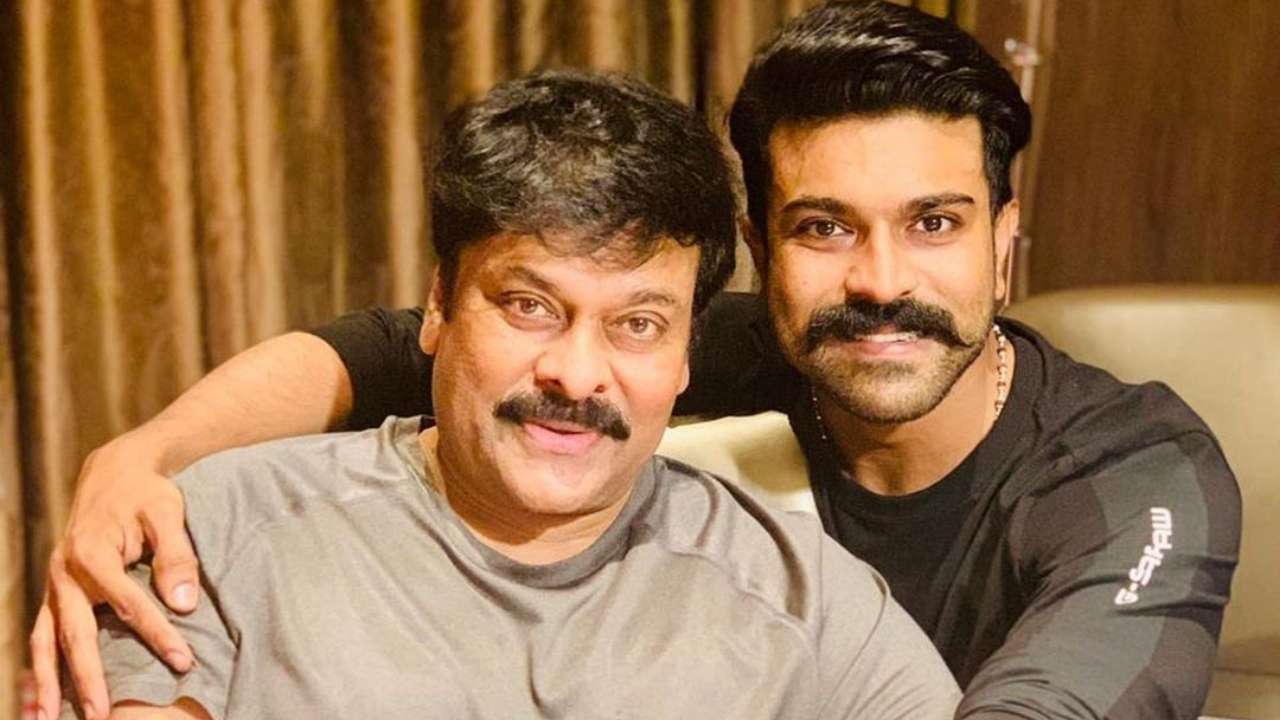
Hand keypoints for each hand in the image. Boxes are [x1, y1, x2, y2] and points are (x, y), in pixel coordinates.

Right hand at [30, 434, 199, 719]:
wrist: (114, 472)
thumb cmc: (146, 493)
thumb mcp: (168, 513)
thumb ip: (177, 555)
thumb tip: (185, 604)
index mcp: (93, 552)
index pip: (128, 603)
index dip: (156, 634)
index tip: (184, 660)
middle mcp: (65, 572)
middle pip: (75, 633)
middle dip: (88, 677)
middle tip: (103, 716)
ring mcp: (55, 584)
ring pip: (46, 641)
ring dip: (48, 683)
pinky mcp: (56, 593)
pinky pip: (41, 635)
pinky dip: (38, 667)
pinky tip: (40, 700)